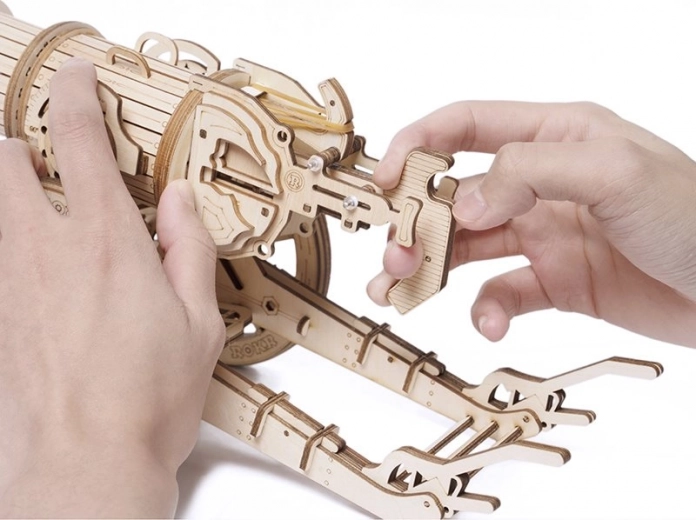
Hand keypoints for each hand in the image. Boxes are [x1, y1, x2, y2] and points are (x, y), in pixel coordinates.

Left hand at [0, 59, 223, 516]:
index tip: (80, 78)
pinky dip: (8, 245)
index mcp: (107, 244)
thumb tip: (180, 203)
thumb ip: (189, 249)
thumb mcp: (199, 322)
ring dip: (7, 190)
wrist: (85, 465)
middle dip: (17, 141)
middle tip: (45, 152)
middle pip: (2, 161)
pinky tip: (37, 270)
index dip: (76, 94)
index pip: (77, 140)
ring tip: (41, 207)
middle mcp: (45, 252)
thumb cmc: (146, 401)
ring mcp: (8, 283)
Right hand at [368, 101, 695, 346]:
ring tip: (401, 290)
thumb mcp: (614, 170)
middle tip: (396, 256)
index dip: (418, 147)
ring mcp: (545, 234)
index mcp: (554, 136)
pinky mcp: (554, 281)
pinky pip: (502, 294)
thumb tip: (463, 205)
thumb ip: (528, 172)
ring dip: (431, 268)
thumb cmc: (694, 216)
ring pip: (467, 247)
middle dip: (416, 222)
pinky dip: (486, 310)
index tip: (386, 181)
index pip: (466, 126)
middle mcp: (541, 183)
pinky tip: (490, 323)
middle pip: (455, 194)